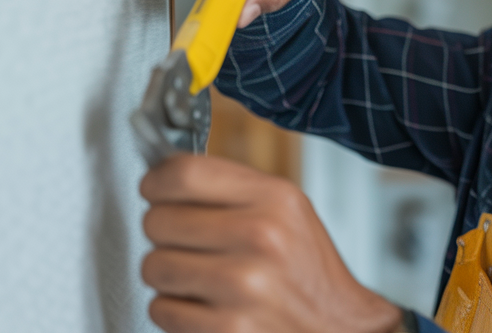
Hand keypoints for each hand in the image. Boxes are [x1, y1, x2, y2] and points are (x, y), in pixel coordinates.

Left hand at [139, 155, 400, 332]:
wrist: (338, 327)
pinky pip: (161, 310)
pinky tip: (206, 305)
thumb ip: (232, 189)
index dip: (157, 182)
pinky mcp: (227, 329)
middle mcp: (261, 238)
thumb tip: (165, 176)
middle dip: (167, 234)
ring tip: (201, 277)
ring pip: (153, 267)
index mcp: (275, 200)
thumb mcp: (287, 211)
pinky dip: (176, 311)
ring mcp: (243, 286)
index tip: (156, 191)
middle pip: (158, 220)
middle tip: (191, 243)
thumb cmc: (308, 271)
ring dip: (169, 275)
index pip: (183, 174)